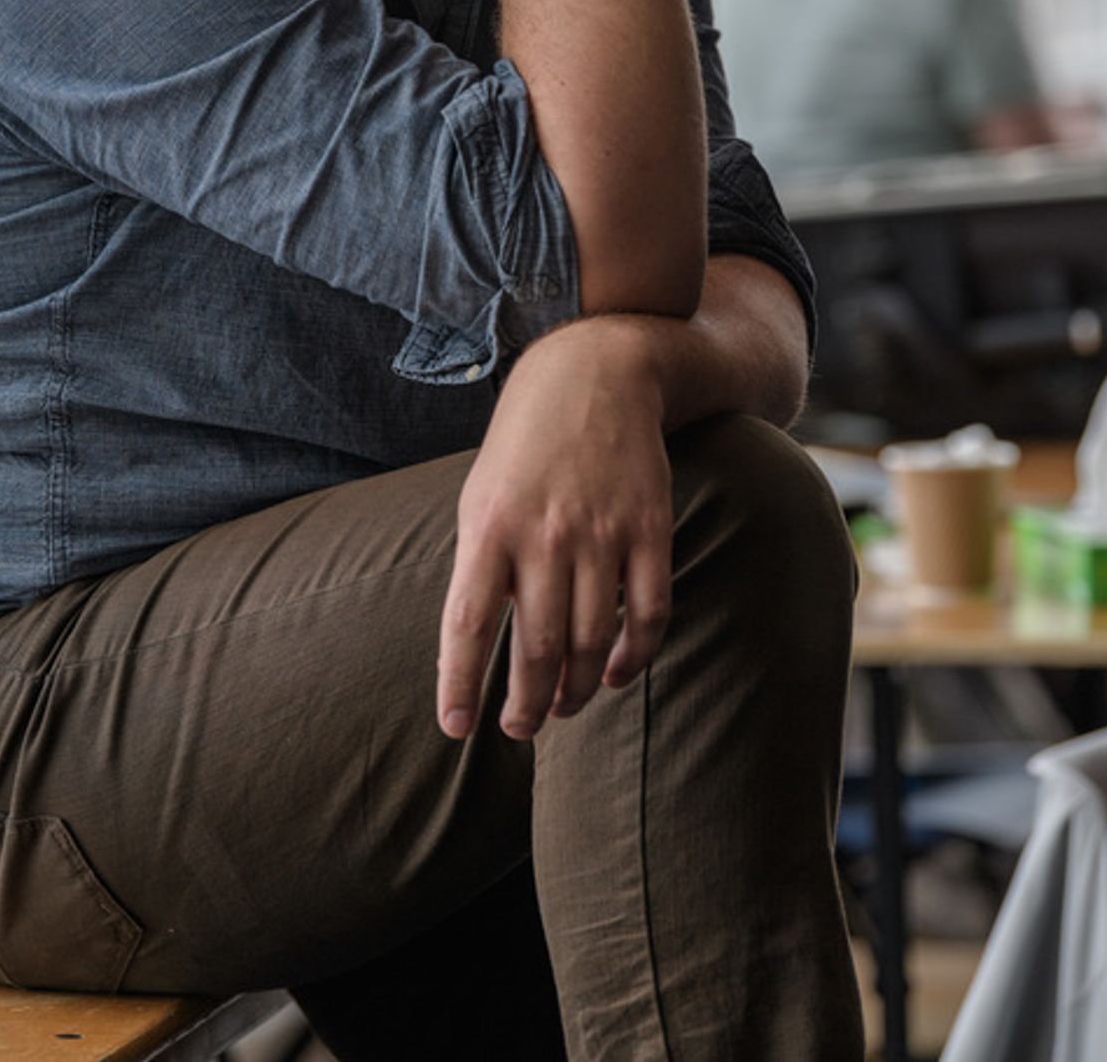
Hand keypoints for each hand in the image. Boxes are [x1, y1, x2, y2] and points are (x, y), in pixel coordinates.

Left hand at [437, 315, 674, 742]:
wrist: (595, 375)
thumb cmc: (524, 447)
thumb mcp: (480, 495)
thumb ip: (480, 566)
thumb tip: (472, 650)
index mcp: (489, 524)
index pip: (467, 624)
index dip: (460, 684)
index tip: (457, 729)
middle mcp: (544, 533)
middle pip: (534, 647)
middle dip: (526, 703)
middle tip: (521, 729)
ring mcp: (601, 533)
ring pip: (590, 641)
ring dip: (574, 690)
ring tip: (560, 707)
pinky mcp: (649, 530)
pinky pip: (648, 615)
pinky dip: (632, 658)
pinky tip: (613, 674)